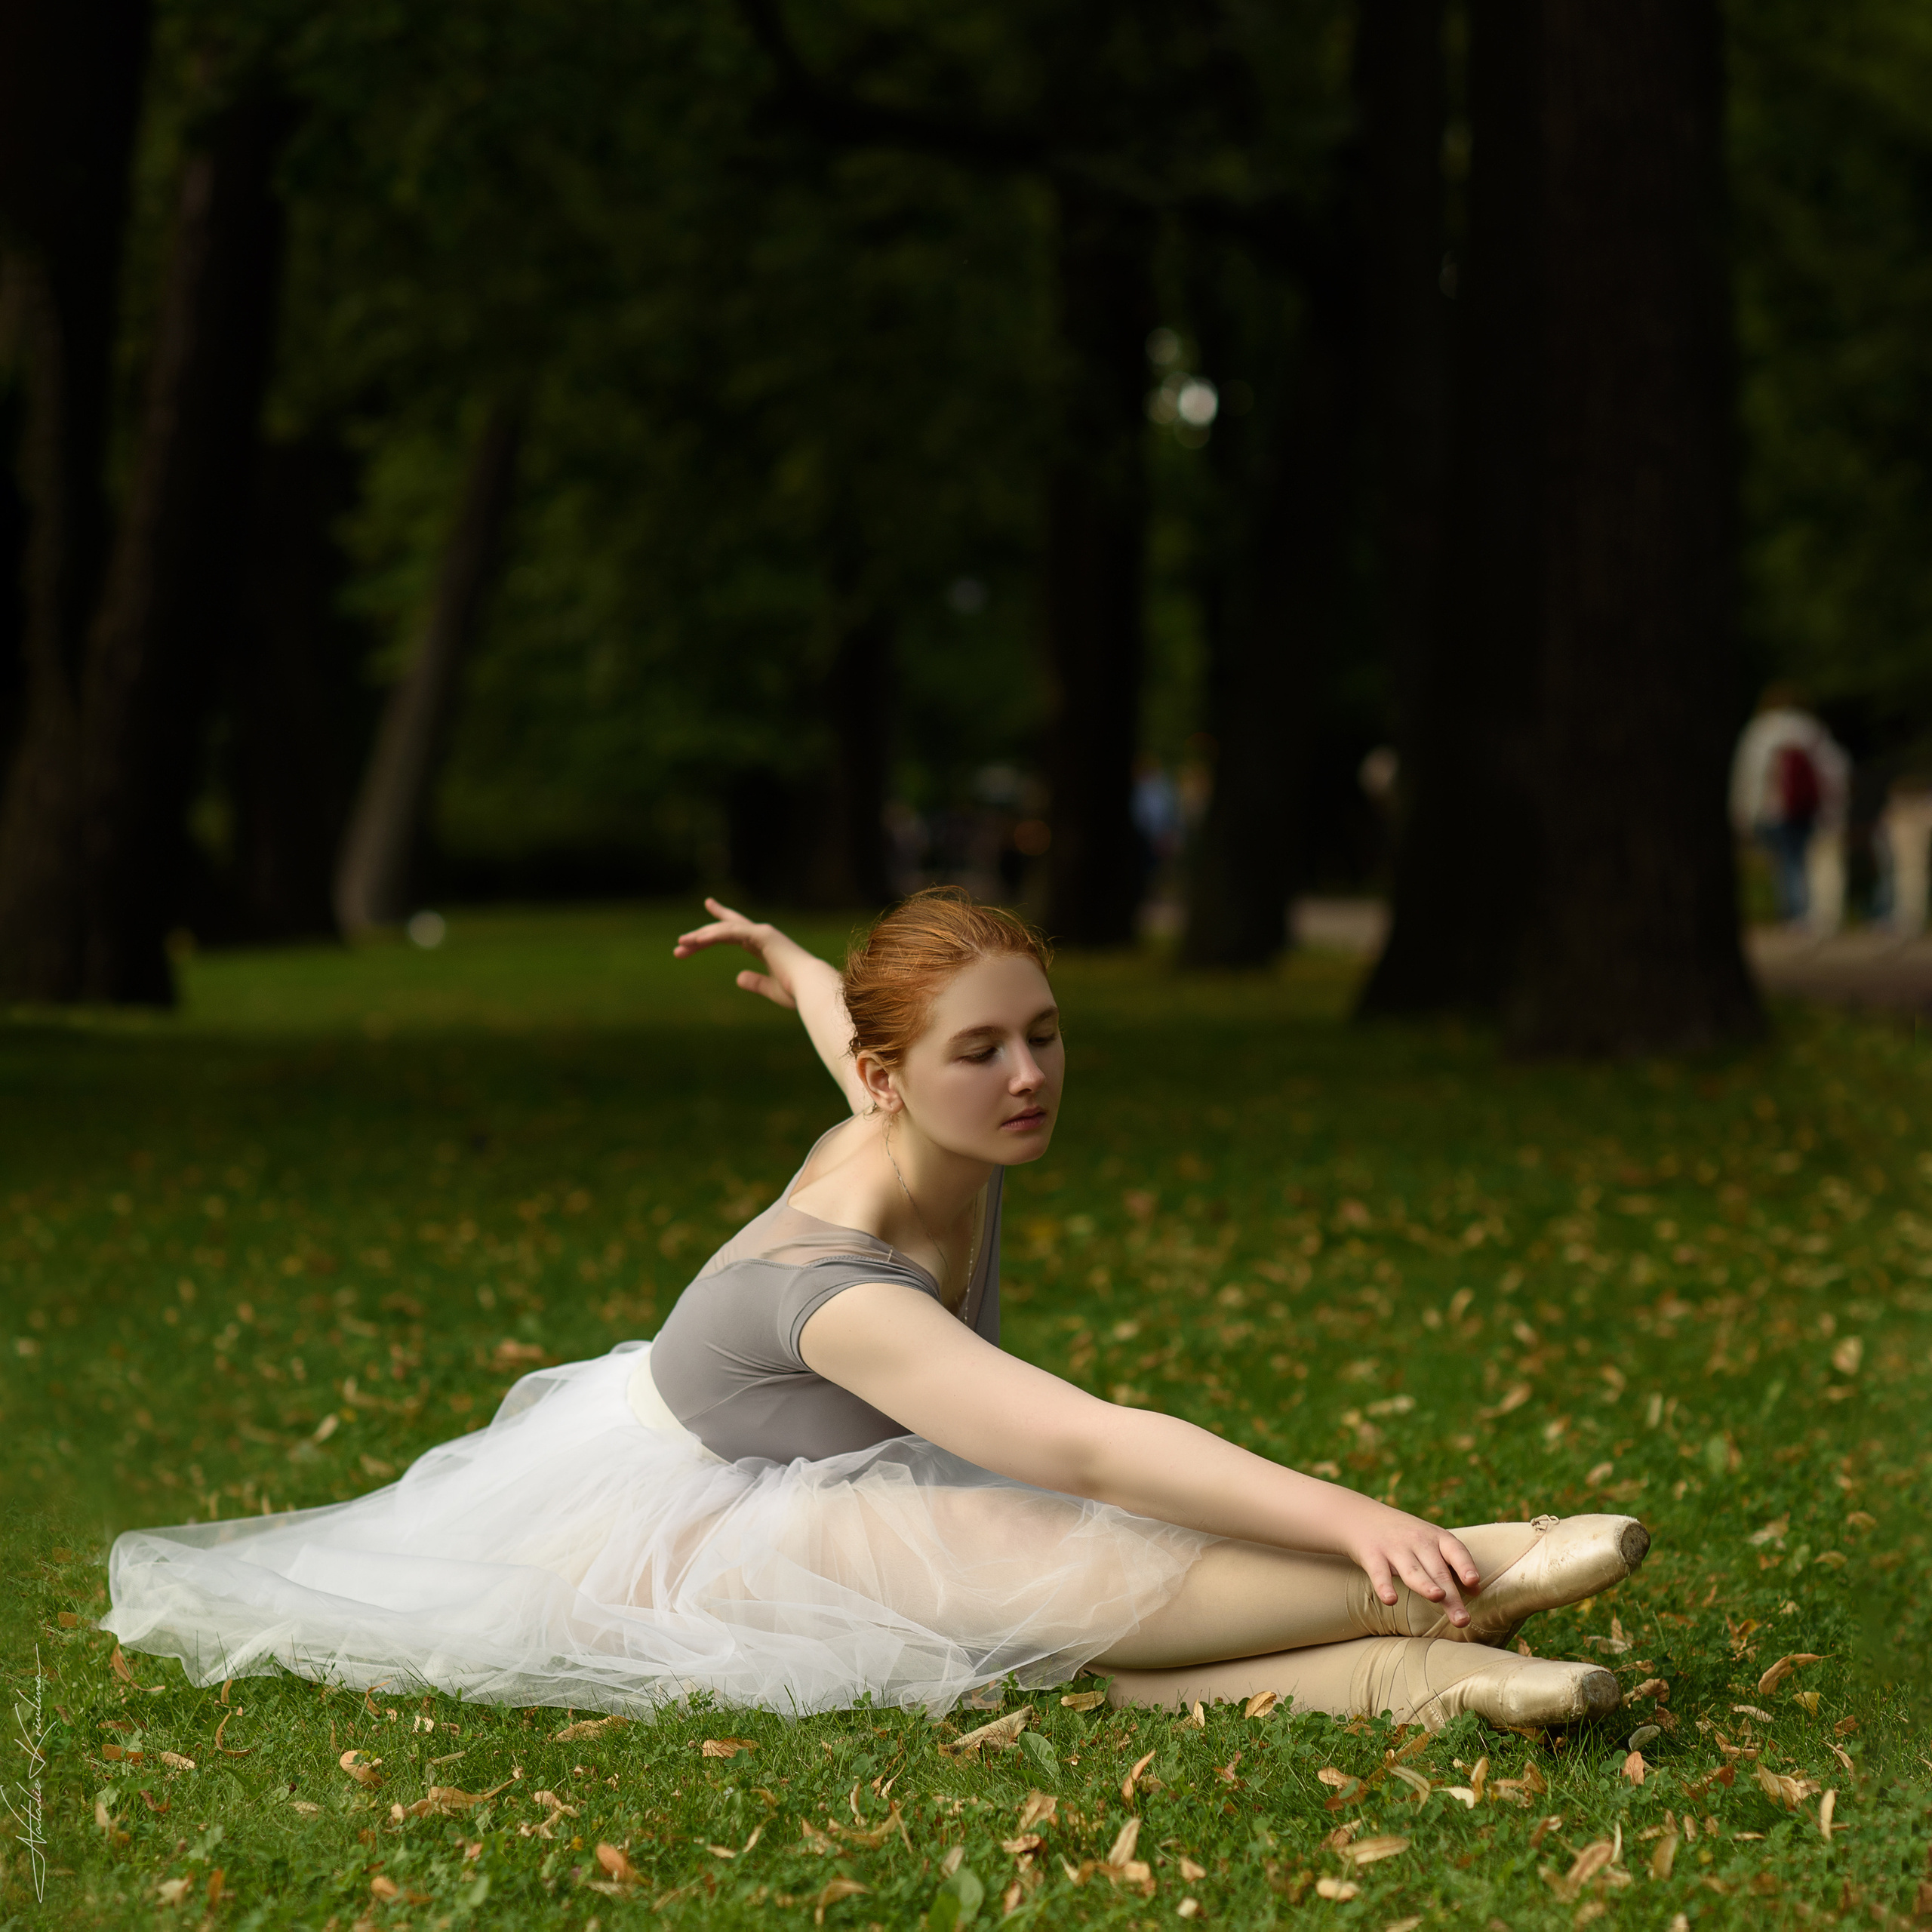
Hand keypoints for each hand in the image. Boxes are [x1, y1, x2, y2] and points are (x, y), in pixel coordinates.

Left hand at [673, 897, 800, 1008]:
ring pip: (724, 930)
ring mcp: (763, 933)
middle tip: (681, 942)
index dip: (720, 924)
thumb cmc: (797, 992)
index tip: (708, 906)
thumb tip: (738, 978)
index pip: (737, 931)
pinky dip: (713, 935)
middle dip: (702, 934)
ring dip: (701, 937)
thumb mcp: (770, 989)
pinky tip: (696, 941)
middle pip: (726, 929)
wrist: (812, 989)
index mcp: (765, 947)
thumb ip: (754, 982)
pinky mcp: (762, 935)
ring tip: (681, 944)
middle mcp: (763, 936)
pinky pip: (731, 932)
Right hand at [1349, 1509, 1480, 1626]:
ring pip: (1413, 1571)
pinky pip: (1379, 1573)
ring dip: (1425, 1584)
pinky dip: (1384, 1586)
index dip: (1465, 1565)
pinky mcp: (1372, 1555)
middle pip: (1438, 1571)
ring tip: (1437, 1597)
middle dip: (1451, 1595)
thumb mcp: (1430, 1543)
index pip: (1455, 1550)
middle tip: (1462, 1620)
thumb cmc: (1405, 1536)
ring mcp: (1394, 1547)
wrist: (1360, 1516)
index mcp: (1436, 1537)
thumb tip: (1477, 1591)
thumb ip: (1452, 1565)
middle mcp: (1417, 1540)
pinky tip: (1390, 1600)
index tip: (1473, 1581)